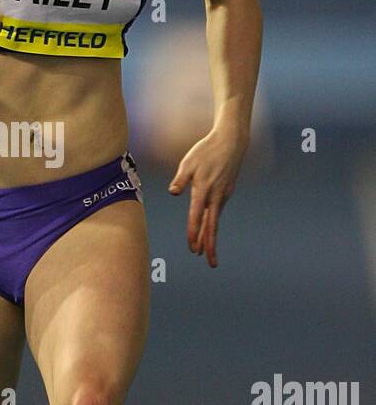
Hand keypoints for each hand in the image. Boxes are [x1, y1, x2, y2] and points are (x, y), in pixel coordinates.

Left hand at [168, 125, 247, 267]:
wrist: (232, 142)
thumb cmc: (206, 151)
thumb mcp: (188, 163)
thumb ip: (180, 179)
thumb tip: (173, 193)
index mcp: (204, 191)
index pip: (197, 217)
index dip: (194, 234)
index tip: (192, 249)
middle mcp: (216, 196)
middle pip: (212, 226)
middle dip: (210, 245)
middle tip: (211, 263)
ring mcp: (224, 194)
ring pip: (216, 219)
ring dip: (211, 236)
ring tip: (206, 252)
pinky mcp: (227, 190)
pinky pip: (218, 210)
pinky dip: (213, 221)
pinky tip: (208, 226)